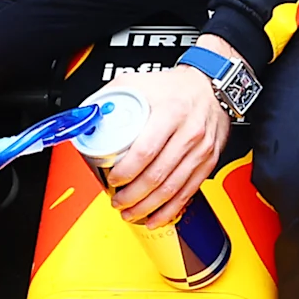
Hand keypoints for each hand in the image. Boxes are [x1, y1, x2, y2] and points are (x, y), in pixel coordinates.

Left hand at [101, 62, 228, 224]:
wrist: (211, 86)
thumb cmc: (175, 87)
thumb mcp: (139, 82)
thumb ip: (111, 97)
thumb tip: (88, 116)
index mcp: (170, 113)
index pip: (145, 151)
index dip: (126, 171)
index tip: (112, 179)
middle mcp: (188, 133)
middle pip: (157, 175)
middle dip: (132, 196)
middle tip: (117, 201)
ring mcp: (200, 150)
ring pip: (172, 188)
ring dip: (148, 207)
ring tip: (130, 212)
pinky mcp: (208, 162)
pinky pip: (188, 192)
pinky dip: (170, 209)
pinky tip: (156, 217)